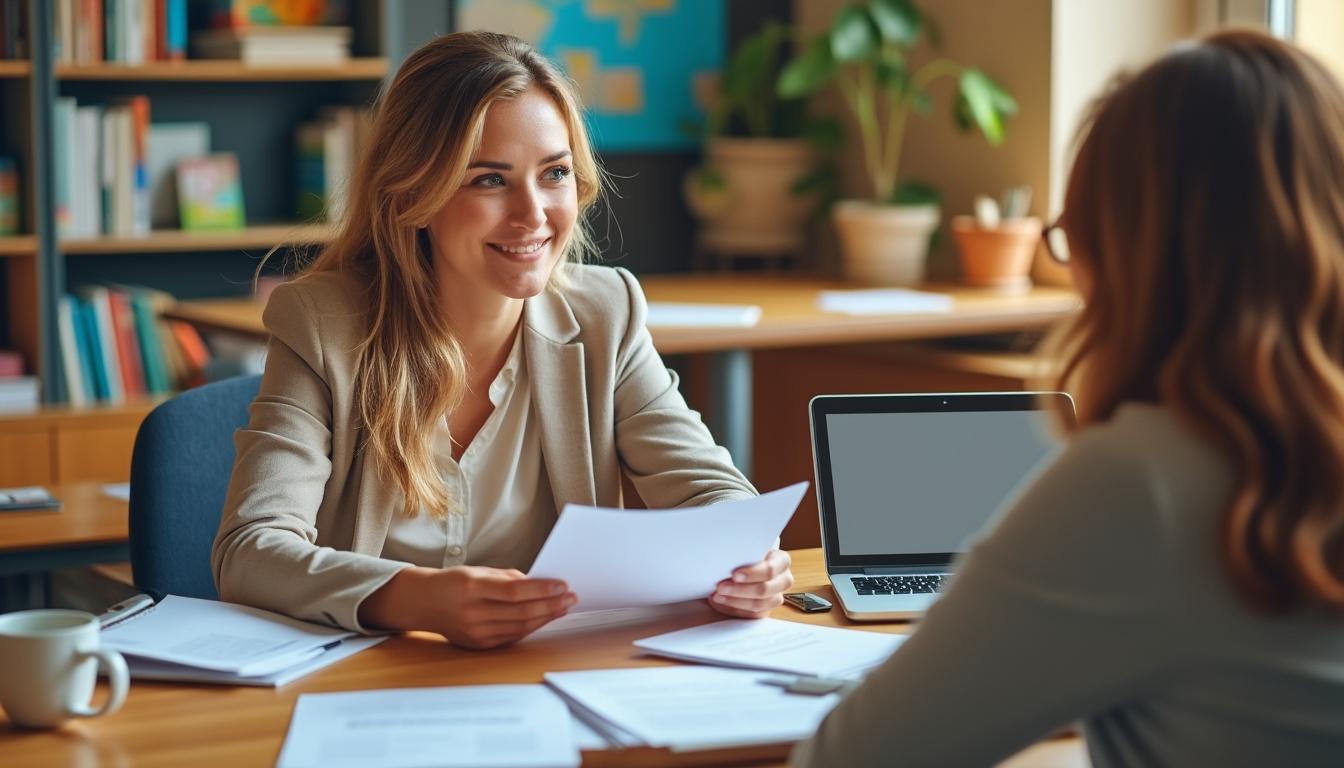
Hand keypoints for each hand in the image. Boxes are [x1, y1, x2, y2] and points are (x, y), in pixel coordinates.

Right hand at [360, 565, 575, 648]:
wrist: (423, 603)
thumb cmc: (453, 582)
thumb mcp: (478, 571)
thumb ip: (508, 578)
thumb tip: (539, 584)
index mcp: (471, 588)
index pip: (514, 591)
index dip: (542, 589)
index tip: (563, 585)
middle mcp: (472, 613)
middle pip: (521, 612)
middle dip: (551, 605)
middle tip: (571, 597)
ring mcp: (475, 632)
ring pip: (520, 627)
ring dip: (546, 617)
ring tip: (564, 607)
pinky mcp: (478, 645)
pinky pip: (511, 637)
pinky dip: (531, 627)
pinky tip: (545, 618)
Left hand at [710, 549, 793, 618]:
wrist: (743, 565)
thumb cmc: (745, 554)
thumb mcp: (747, 549)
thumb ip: (742, 554)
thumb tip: (725, 558)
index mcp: (782, 561)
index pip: (771, 569)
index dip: (753, 574)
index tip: (734, 575)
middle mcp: (783, 580)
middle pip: (765, 590)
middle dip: (740, 590)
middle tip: (720, 587)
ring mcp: (776, 597)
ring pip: (758, 605)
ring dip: (735, 601)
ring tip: (717, 596)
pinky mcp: (766, 610)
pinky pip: (751, 615)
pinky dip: (733, 609)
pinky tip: (720, 603)